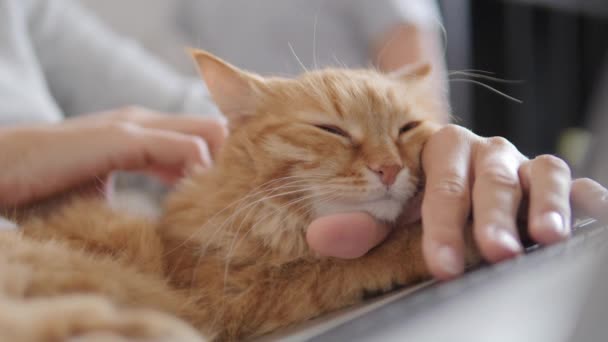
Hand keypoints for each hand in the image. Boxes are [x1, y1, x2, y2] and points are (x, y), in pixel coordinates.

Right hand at [0, 107, 226, 206]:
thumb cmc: (43, 187)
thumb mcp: (102, 188)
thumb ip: (135, 188)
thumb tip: (173, 215)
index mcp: (142, 131)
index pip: (203, 134)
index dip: (220, 162)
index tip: (223, 195)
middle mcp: (145, 121)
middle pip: (216, 128)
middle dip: (230, 161)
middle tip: (227, 198)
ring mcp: (136, 125)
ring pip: (211, 132)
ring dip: (218, 168)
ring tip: (209, 202)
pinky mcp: (124, 137)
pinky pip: (186, 149)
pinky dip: (196, 174)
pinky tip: (184, 202)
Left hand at [307, 125, 607, 279]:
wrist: (461, 200)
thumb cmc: (425, 212)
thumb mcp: (392, 223)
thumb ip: (361, 227)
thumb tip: (321, 236)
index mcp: (439, 153)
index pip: (441, 183)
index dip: (441, 223)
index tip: (442, 264)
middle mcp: (484, 153)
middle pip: (490, 176)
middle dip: (492, 216)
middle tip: (494, 252)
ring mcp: (522, 164)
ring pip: (539, 171)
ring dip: (543, 203)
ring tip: (544, 236)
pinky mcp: (553, 181)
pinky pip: (574, 182)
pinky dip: (580, 198)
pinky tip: (587, 216)